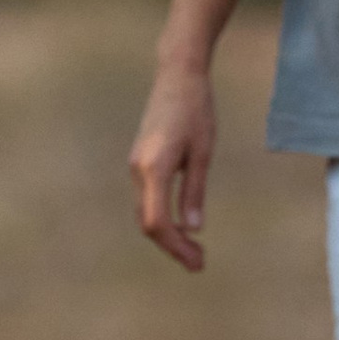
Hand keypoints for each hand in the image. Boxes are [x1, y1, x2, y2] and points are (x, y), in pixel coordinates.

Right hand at [132, 60, 215, 270]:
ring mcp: (135, 166)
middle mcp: (138, 170)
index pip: (157, 221)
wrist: (177, 76)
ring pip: (145, 213)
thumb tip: (193, 228)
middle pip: (148, 222)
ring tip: (194, 250)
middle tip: (200, 263)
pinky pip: (146, 199)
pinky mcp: (139, 162)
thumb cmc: (196, 109)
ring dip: (168, 235)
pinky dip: (162, 218)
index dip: (176, 246)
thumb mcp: (202, 152)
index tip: (197, 261)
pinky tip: (181, 226)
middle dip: (173, 246)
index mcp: (153, 168)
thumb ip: (194, 191)